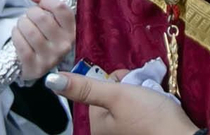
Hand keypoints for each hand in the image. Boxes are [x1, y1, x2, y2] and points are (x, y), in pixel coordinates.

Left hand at [12, 0, 75, 81]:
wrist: (36, 65)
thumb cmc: (44, 36)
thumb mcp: (52, 18)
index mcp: (71, 30)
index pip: (61, 8)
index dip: (46, 0)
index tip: (39, 1)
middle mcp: (64, 45)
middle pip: (42, 18)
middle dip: (30, 13)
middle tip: (28, 16)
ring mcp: (50, 58)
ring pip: (30, 31)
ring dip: (21, 24)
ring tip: (22, 25)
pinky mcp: (35, 67)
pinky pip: (21, 45)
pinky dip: (16, 35)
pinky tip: (18, 34)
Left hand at [44, 71, 198, 134]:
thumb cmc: (151, 117)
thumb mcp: (118, 96)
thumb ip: (87, 87)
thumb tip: (51, 80)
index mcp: (96, 126)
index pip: (100, 88)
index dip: (117, 80)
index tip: (130, 82)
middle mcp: (107, 133)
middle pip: (114, 95)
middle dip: (130, 87)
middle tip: (144, 90)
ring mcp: (125, 133)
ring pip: (129, 102)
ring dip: (141, 93)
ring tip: (153, 97)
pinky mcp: (141, 133)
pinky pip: (140, 113)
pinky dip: (149, 105)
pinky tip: (158, 107)